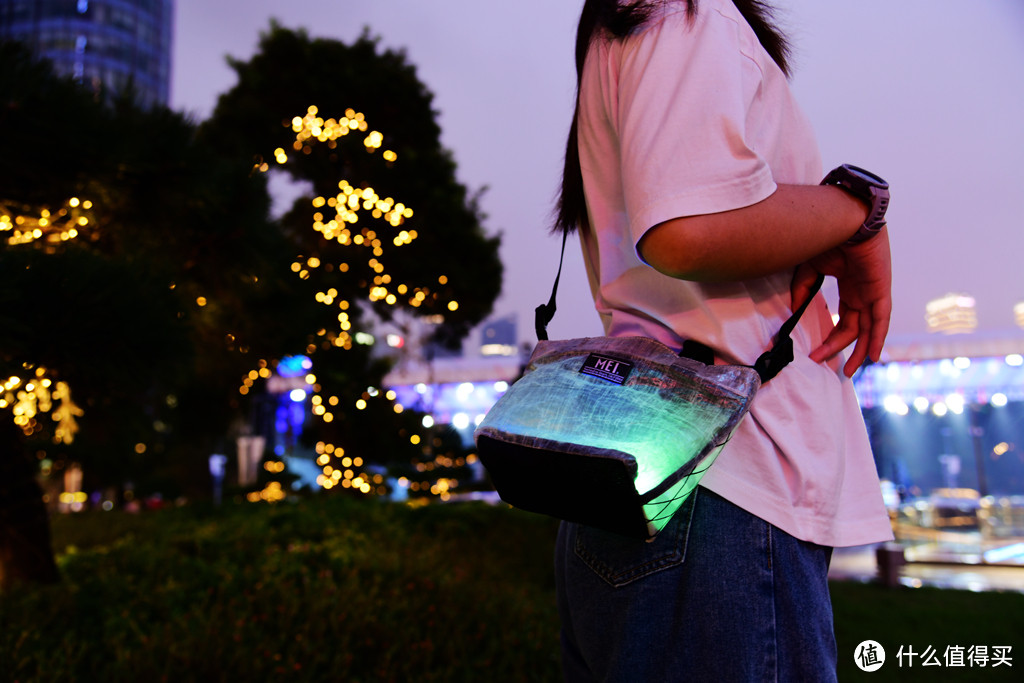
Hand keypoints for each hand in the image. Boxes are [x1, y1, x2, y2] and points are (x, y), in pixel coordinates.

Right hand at [791, 226, 891, 377]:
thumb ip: (803, 289)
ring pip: (869, 328)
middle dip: (842, 348)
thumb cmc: (826, 236)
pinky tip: (873, 355)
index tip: (816, 353)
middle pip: (855, 327)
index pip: (844, 317)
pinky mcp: (880, 290)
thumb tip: (795, 309)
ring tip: (850, 370)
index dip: (831, 336)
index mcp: (850, 284)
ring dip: (861, 350)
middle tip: (828, 365)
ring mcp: (873, 291)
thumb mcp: (810, 268)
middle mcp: (863, 291)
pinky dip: (878, 338)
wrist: (843, 218)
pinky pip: (880, 319)